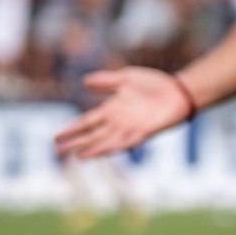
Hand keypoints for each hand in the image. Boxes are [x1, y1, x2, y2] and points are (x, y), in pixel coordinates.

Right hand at [55, 67, 195, 159]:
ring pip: (106, 142)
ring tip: (78, 157)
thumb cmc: (154, 84)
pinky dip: (114, 147)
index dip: (72, 129)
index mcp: (111, 109)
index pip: (87, 122)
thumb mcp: (126, 77)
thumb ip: (106, 80)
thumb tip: (84, 82)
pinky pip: (126, 142)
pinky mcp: (144, 132)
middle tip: (58, 152)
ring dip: (93, 150)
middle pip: (92, 135)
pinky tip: (105, 152)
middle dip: (76, 143)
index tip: (56, 137)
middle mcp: (117, 122)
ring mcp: (130, 129)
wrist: (178, 91)